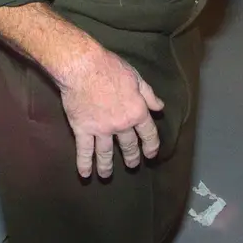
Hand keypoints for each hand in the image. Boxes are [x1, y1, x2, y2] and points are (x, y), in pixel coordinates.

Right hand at [58, 47, 164, 178]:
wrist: (83, 67)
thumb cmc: (110, 67)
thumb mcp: (136, 77)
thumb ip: (149, 95)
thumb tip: (160, 107)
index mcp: (137, 111)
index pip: (148, 133)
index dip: (151, 145)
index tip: (151, 154)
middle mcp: (121, 125)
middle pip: (128, 145)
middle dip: (131, 157)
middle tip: (132, 165)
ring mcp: (101, 130)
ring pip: (106, 153)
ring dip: (107, 166)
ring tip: (107, 175)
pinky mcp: (82, 129)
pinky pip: (84, 151)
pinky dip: (84, 164)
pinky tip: (85, 174)